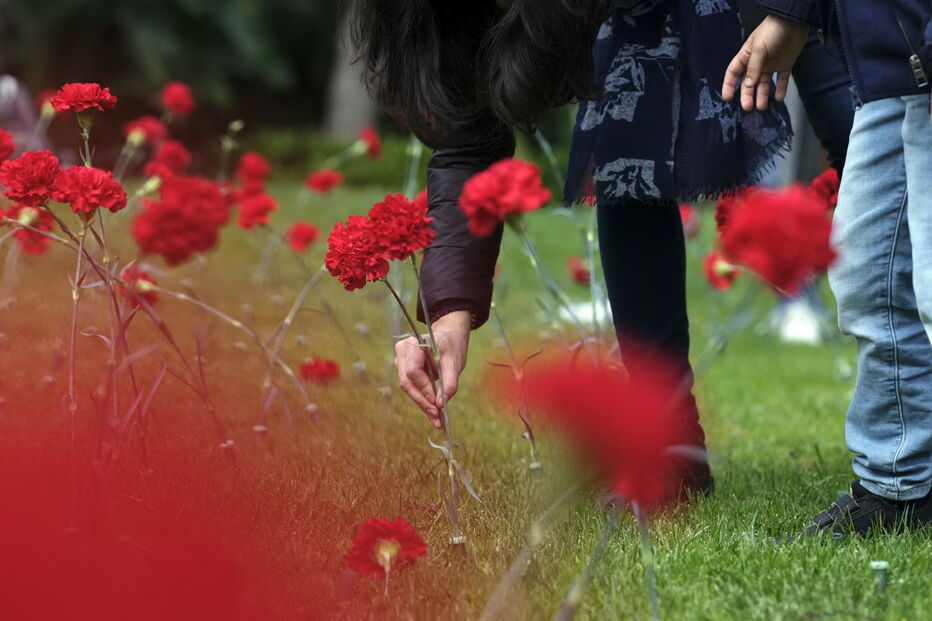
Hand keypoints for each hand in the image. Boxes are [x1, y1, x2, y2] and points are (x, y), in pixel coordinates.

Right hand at [394, 310, 470, 428]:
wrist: (449, 335)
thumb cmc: (451, 345)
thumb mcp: (455, 362)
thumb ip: (449, 382)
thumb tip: (441, 404)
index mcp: (413, 344)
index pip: (413, 371)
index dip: (424, 388)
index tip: (437, 404)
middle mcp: (402, 352)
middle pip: (407, 382)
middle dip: (422, 401)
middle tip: (436, 417)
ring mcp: (401, 362)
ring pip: (409, 388)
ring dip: (422, 404)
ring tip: (437, 419)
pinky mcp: (406, 371)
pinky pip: (412, 388)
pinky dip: (423, 400)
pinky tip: (433, 413)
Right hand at [723, 15, 809, 111]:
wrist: (794, 21)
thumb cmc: (772, 30)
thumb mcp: (759, 48)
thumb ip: (753, 68)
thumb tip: (747, 85)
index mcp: (746, 56)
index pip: (733, 73)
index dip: (729, 85)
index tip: (727, 98)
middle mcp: (757, 63)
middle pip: (748, 83)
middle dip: (747, 95)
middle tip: (748, 107)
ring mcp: (771, 64)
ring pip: (764, 84)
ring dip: (762, 96)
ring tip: (762, 107)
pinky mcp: (785, 65)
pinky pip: (781, 80)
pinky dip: (780, 89)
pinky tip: (778, 98)